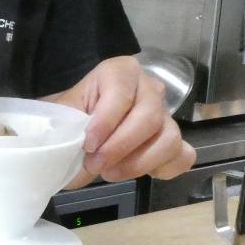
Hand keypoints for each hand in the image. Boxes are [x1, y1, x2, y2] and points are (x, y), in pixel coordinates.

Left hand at [53, 56, 195, 181]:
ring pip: (169, 139)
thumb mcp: (62, 119)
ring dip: (138, 163)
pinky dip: (163, 169)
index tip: (88, 145)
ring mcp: (165, 115)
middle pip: (149, 118)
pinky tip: (140, 172)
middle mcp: (148, 88)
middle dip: (119, 147)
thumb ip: (69, 122)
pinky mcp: (173, 141)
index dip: (105, 122)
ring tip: (110, 172)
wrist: (74, 142)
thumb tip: (79, 137)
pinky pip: (183, 156)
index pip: (122, 93)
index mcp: (120, 72)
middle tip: (94, 165)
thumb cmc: (68, 126)